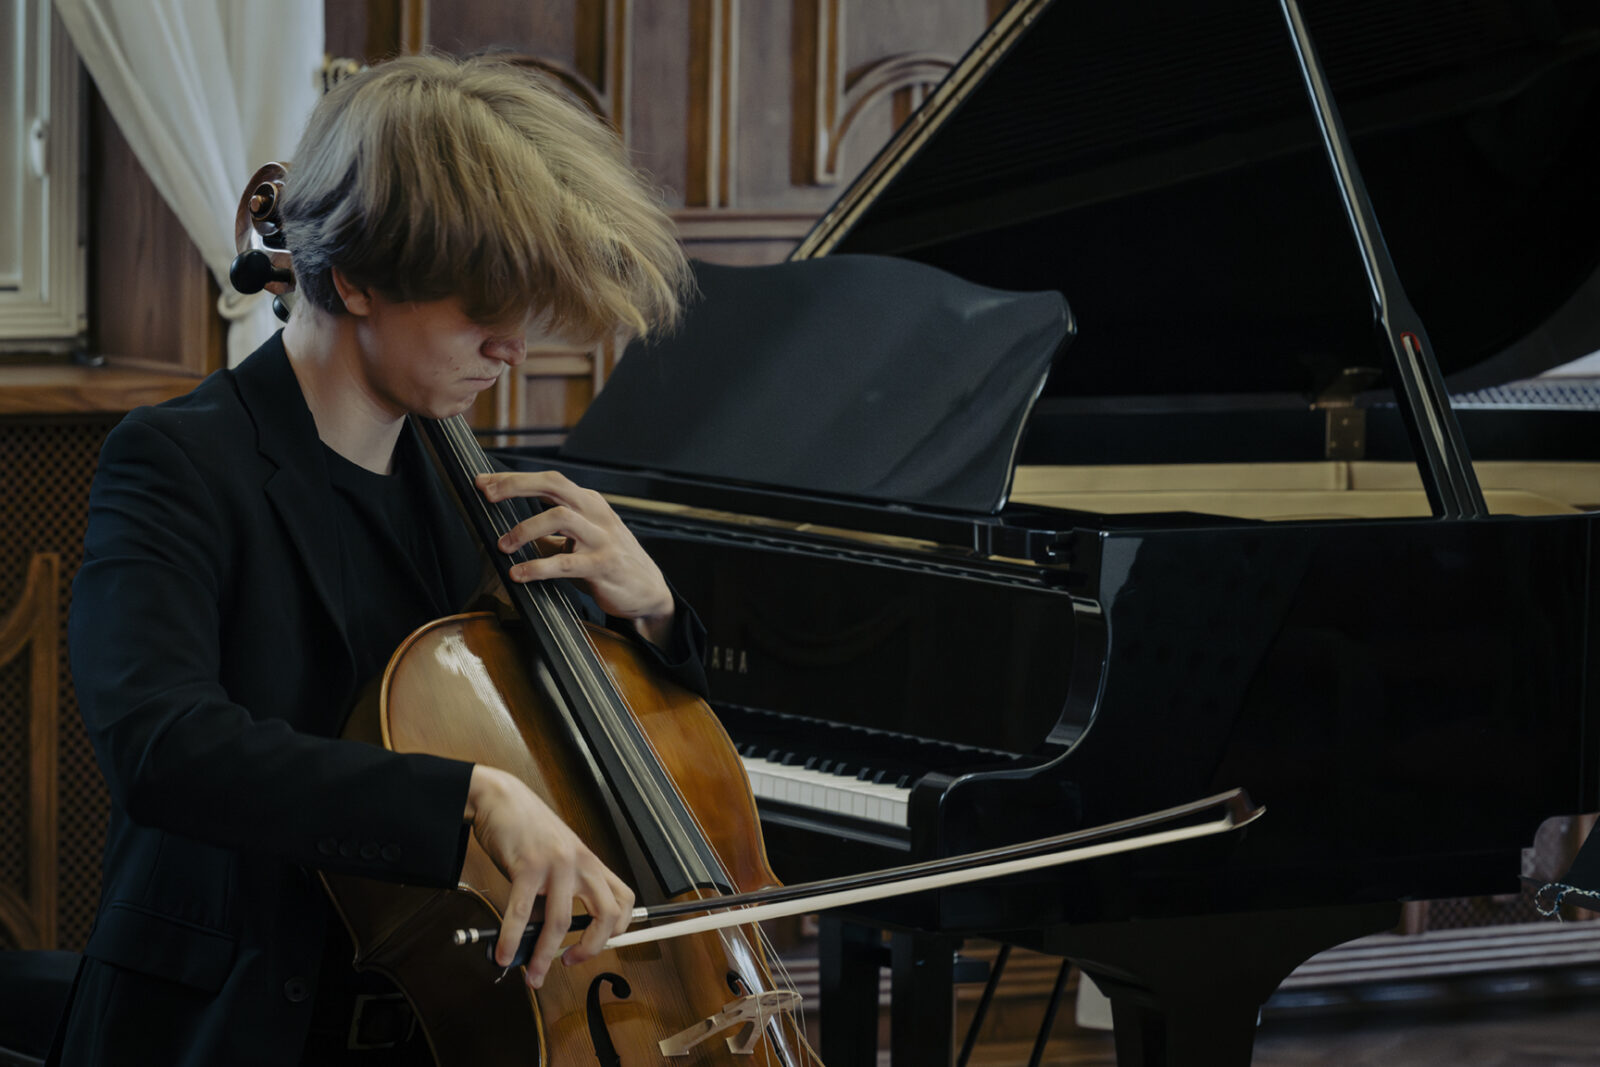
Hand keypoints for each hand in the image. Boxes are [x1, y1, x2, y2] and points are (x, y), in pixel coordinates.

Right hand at [464, 765, 634, 987]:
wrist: (500, 798)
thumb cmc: (527, 829)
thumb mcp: (553, 859)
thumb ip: (554, 894)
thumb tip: (543, 937)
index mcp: (590, 862)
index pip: (625, 899)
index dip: (620, 929)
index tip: (600, 946)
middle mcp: (581, 863)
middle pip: (606, 915)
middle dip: (590, 949)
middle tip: (571, 963)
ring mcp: (557, 864)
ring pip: (560, 922)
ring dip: (544, 956)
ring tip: (533, 974)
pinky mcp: (528, 866)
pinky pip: (523, 913)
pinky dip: (512, 939)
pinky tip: (505, 953)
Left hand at [475, 471, 674, 645]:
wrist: (648, 591)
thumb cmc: (608, 563)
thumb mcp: (580, 539)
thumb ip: (551, 532)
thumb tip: (509, 530)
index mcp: (588, 503)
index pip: (548, 481)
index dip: (514, 479)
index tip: (484, 483)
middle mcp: (595, 513)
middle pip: (553, 485)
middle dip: (516, 486)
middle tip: (487, 496)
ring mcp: (601, 538)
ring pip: (559, 517)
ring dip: (524, 529)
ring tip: (503, 545)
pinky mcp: (603, 565)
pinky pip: (564, 562)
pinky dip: (537, 566)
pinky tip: (519, 574)